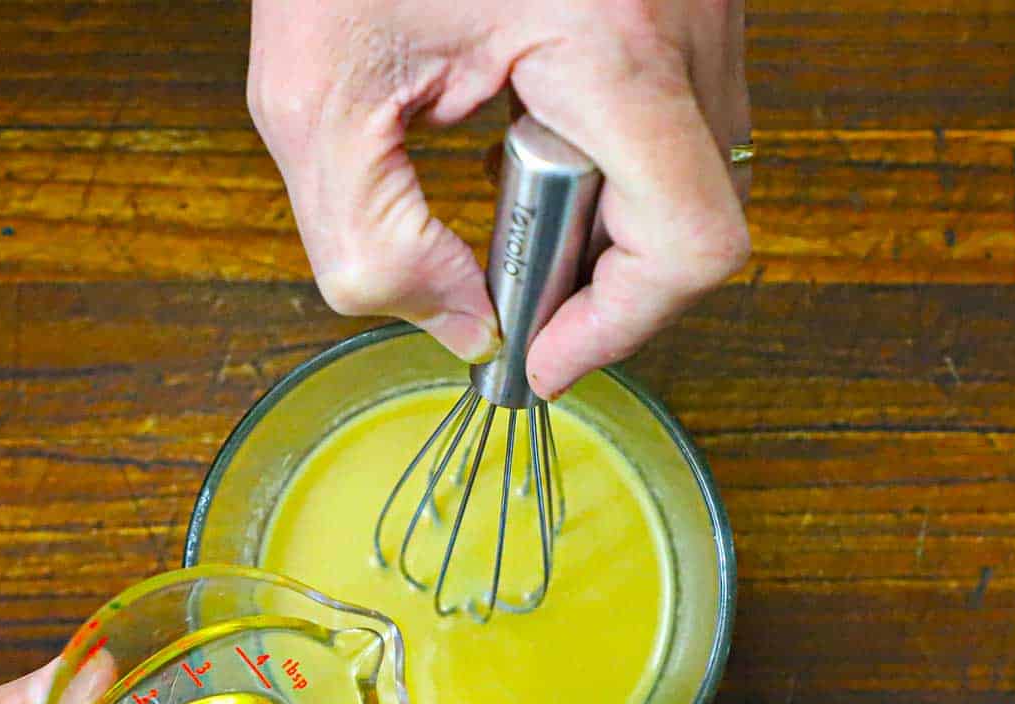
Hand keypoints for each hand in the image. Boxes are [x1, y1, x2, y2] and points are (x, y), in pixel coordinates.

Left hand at [248, 0, 750, 397]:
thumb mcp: (318, 100)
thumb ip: (375, 249)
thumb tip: (465, 329)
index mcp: (610, 38)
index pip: (692, 241)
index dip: (620, 328)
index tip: (544, 357)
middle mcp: (682, 18)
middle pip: (696, 224)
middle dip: (598, 285)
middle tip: (510, 284)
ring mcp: (695, 6)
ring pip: (691, 183)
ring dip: (601, 229)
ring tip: (508, 203)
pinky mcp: (676, 6)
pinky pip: (674, 134)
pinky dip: (605, 176)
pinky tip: (527, 154)